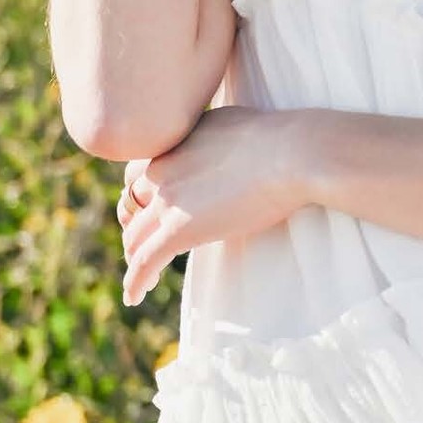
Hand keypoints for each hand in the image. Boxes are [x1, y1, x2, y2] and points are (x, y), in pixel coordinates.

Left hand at [116, 106, 307, 306]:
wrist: (291, 154)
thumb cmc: (279, 137)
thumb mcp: (231, 124)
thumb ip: (210, 140)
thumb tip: (217, 147)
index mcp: (174, 144)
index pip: (137, 175)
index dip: (139, 198)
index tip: (148, 215)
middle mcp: (162, 169)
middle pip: (131, 207)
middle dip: (135, 229)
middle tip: (144, 249)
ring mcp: (169, 200)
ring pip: (135, 237)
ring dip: (135, 258)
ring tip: (142, 279)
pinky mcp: (180, 229)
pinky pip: (145, 261)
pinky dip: (135, 282)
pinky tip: (134, 298)